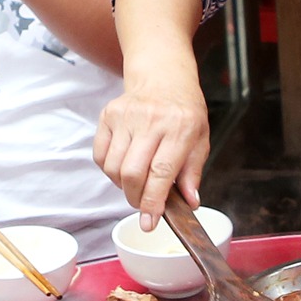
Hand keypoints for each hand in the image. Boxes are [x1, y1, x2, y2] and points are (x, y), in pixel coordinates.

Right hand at [94, 68, 210, 220]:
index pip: (161, 172)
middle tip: (143, 204)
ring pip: (114, 167)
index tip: (149, 222)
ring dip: (122, 186)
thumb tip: (190, 203)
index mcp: (180, 128)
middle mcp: (151, 120)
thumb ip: (193, 173)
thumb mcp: (200, 140)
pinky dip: (110, 170)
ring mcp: (126, 116)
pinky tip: (124, 166)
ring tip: (136, 182)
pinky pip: (100, 156)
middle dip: (135, 198)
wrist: (163, 78)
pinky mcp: (108, 115)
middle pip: (132, 173)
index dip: (153, 202)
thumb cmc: (184, 112)